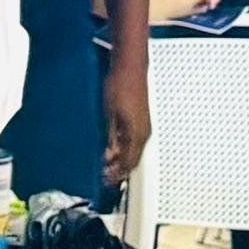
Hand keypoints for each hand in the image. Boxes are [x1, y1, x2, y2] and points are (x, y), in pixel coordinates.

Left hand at [101, 51, 150, 184]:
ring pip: (133, 151)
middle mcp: (143, 133)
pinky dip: (123, 148)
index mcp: (137, 135)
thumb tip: (110, 157)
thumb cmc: (120, 87)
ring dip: (121, 159)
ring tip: (106, 164)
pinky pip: (133, 140)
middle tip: (104, 176)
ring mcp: (143, 126)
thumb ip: (111, 139)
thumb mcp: (110, 116)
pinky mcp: (139, 119)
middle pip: (133, 160)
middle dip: (119, 170)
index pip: (129, 164)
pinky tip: (112, 146)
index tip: (105, 181)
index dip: (117, 175)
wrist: (130, 68)